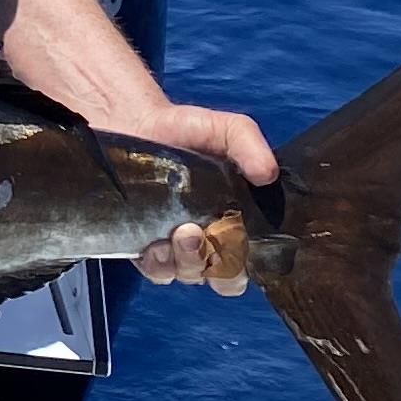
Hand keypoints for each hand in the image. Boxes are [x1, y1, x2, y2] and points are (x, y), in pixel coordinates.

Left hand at [108, 97, 278, 296]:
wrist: (132, 123)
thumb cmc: (185, 130)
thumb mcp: (225, 129)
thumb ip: (249, 144)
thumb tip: (268, 173)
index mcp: (235, 220)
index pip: (250, 260)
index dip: (246, 262)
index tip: (235, 240)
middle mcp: (209, 239)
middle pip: (222, 277)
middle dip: (215, 265)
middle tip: (197, 232)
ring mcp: (175, 246)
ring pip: (187, 274)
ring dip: (186, 261)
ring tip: (176, 233)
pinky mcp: (143, 246)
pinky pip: (156, 271)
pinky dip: (158, 264)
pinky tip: (153, 244)